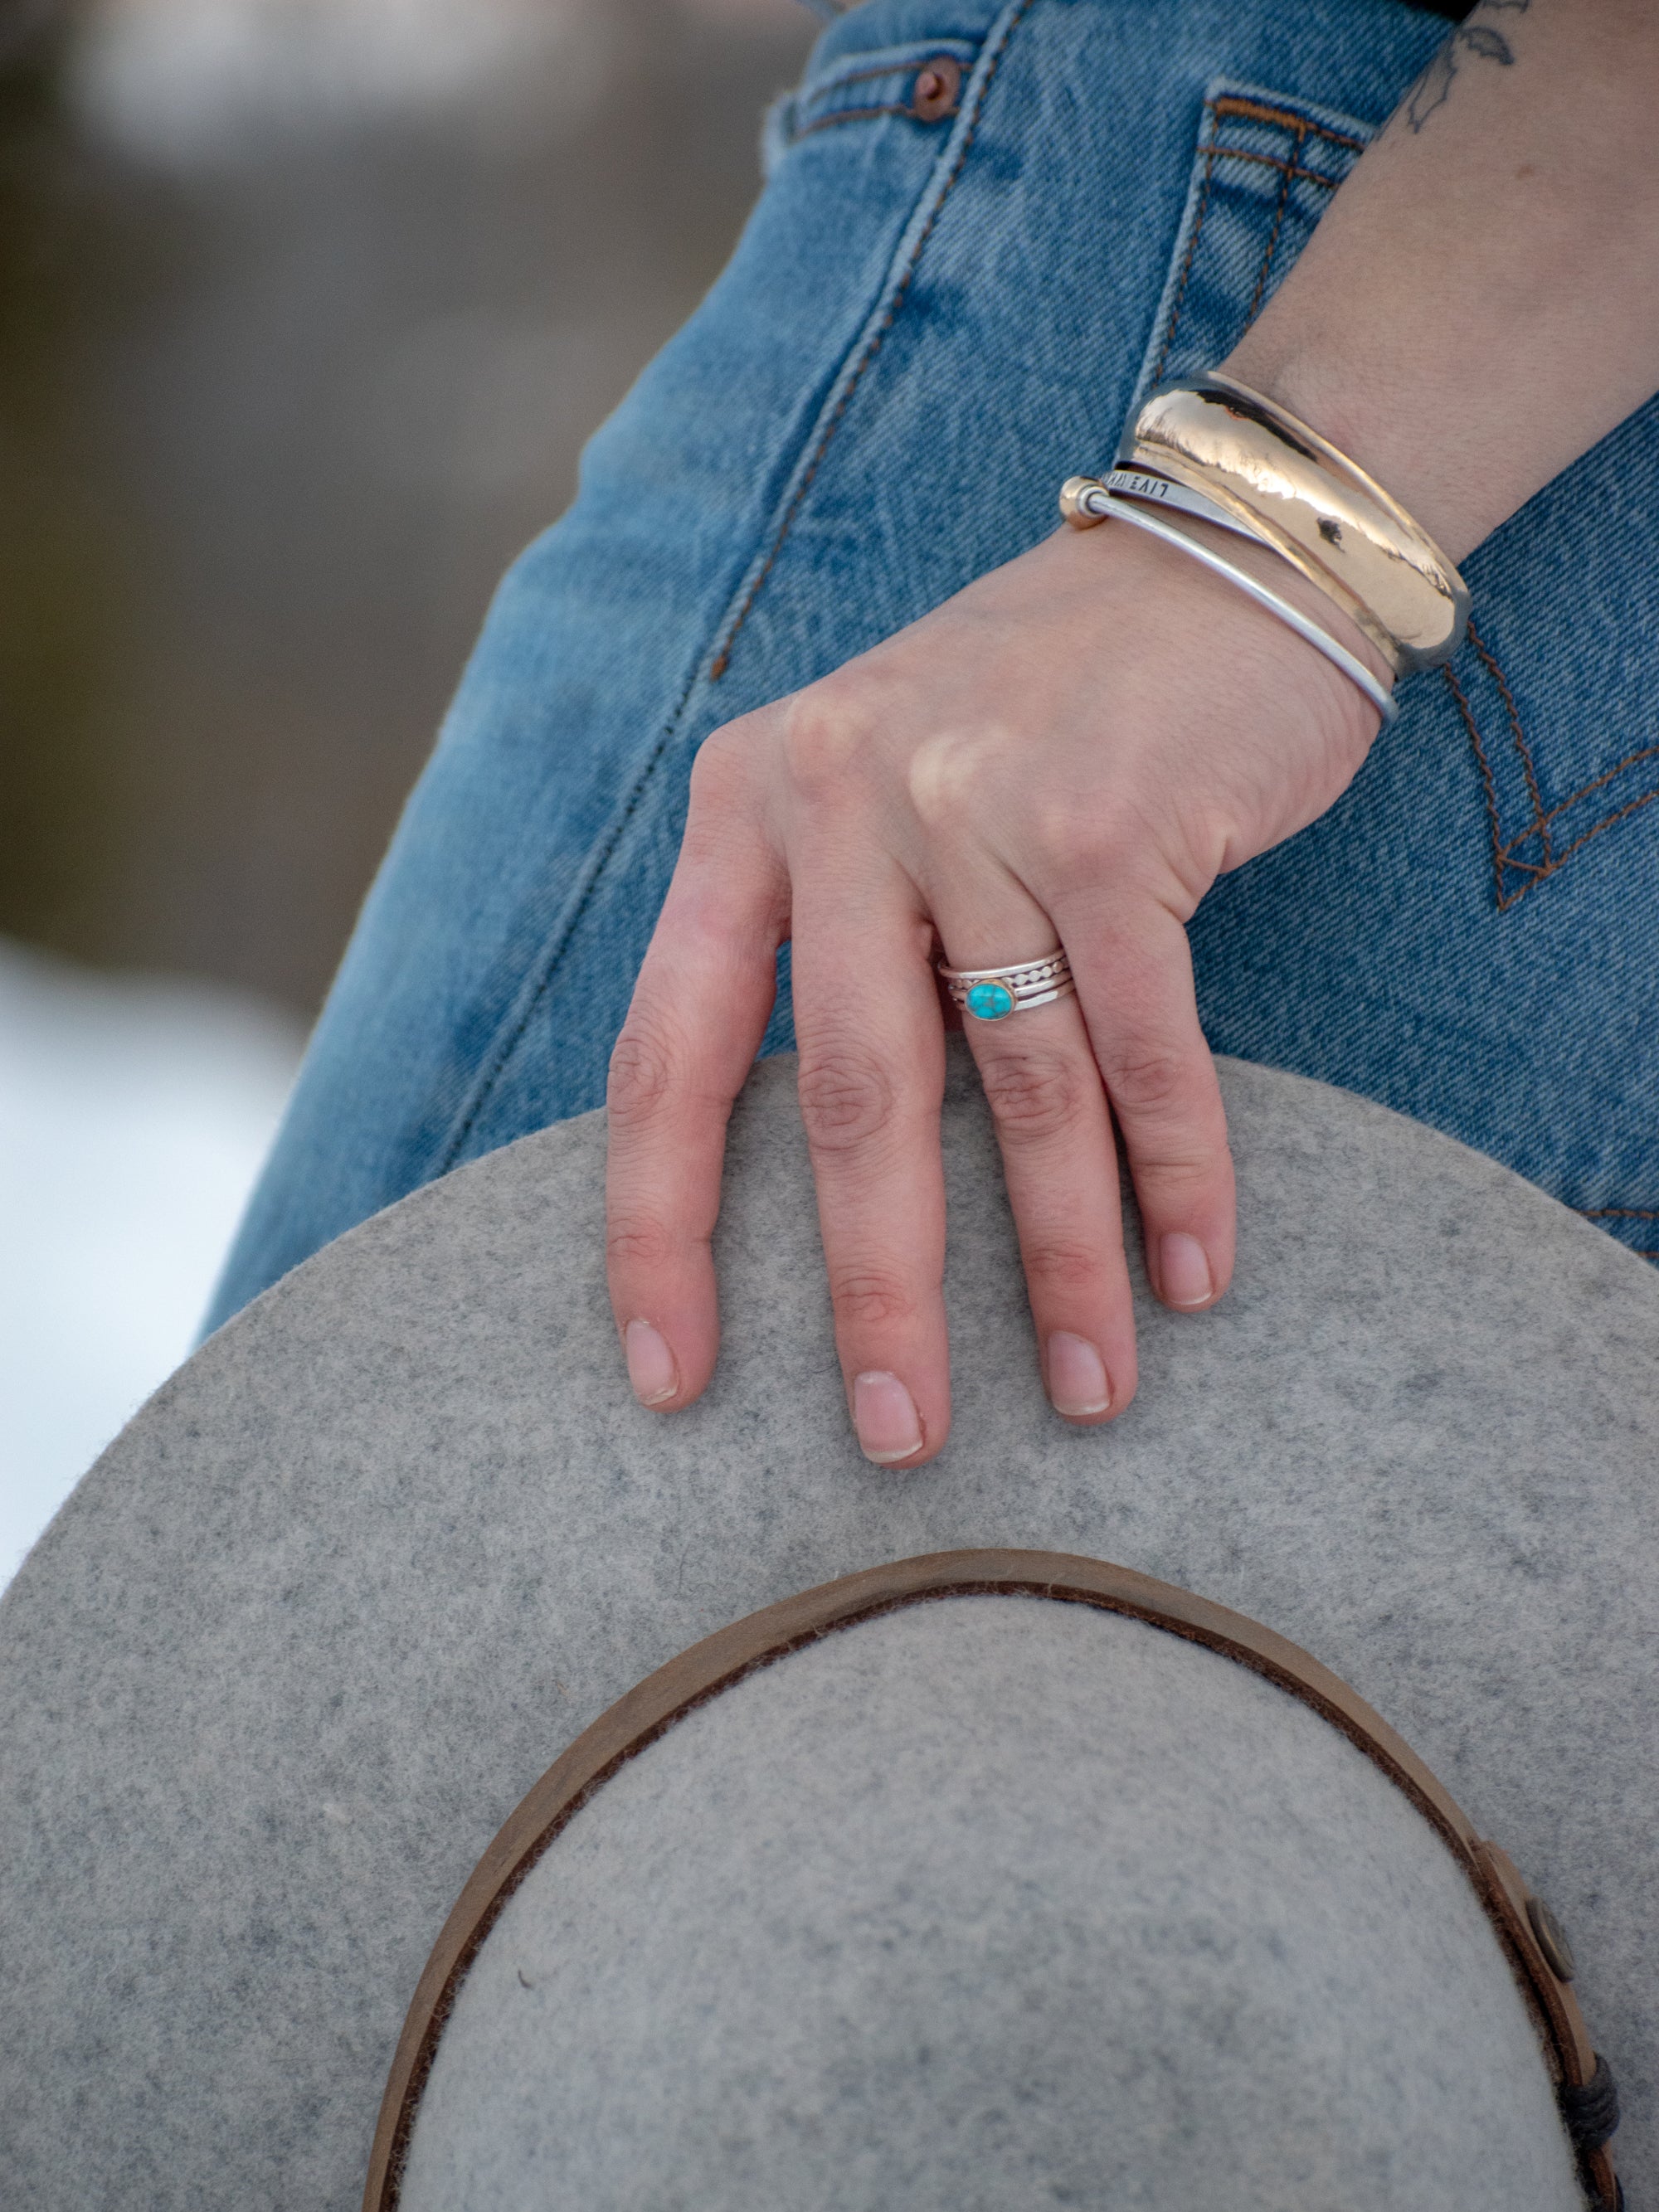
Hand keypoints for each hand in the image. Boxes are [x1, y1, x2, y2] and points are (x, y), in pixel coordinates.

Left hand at [604, 514, 1387, 1464]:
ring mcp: (978, 801)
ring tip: (1086, 1391)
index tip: (668, 1378)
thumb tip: (838, 1189)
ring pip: (1013, 1085)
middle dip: (873, 1289)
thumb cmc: (1036, 715)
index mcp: (747, 807)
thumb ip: (838, 953)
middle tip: (896, 1433)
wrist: (1213, 553)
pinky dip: (1176, 1169)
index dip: (657, 1231)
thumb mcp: (881, 801)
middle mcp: (838, 794)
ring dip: (1054, 1260)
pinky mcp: (1117, 818)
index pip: (668, 1052)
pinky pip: (1142, 1039)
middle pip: (842, 1097)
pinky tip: (1191, 1273)